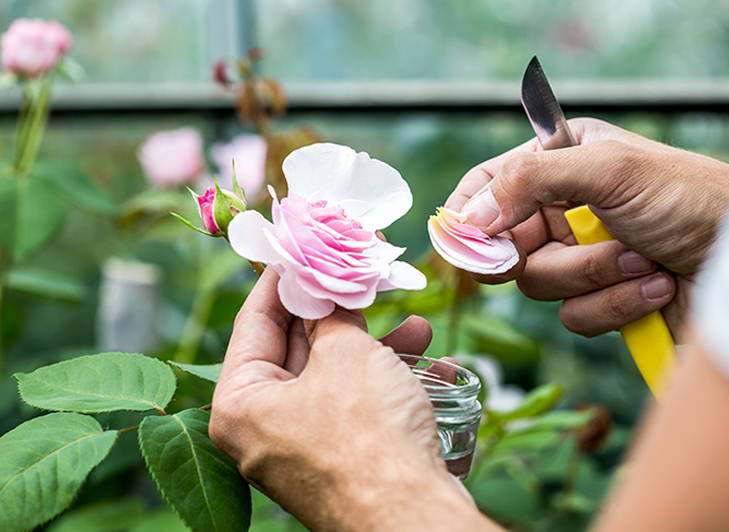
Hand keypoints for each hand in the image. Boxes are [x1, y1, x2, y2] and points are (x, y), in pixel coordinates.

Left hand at [209, 269, 496, 530]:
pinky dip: (391, 384)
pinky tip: (436, 367)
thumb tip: (329, 285)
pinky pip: (360, 408)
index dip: (284, 277)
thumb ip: (333, 313)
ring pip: (337, 379)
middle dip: (342, 312)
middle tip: (362, 273)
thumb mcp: (347, 354)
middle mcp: (264, 430)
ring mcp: (303, 450)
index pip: (256, 321)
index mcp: (241, 404)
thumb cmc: (367, 436)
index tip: (303, 244)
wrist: (411, 518)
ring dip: (379, 348)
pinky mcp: (343, 463)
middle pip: (299, 350)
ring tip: (417, 324)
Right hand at [446, 118, 728, 338]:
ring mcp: (583, 256)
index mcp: (563, 161)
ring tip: (642, 258)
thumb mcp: (609, 171)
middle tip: (545, 253)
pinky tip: (655, 284)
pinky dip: (614, 304)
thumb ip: (530, 182)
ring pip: (540, 285)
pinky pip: (574, 316)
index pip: (489, 183)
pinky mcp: (602, 299)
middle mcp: (566, 207)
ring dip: (593, 276)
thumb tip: (468, 219)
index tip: (461, 243)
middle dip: (544, 254)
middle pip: (505, 245)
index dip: (468, 215)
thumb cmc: (693, 198)